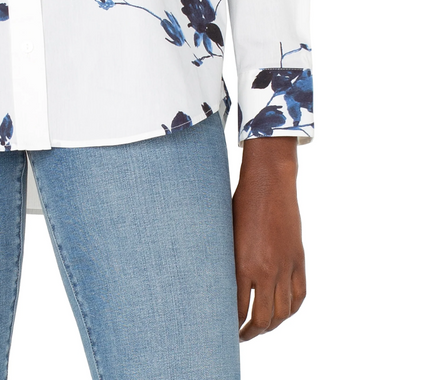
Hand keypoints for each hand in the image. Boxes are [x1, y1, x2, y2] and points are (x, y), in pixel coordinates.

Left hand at [232, 137, 305, 341]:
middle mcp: (265, 270)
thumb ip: (227, 262)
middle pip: (262, 318)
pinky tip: (282, 313)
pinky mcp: (298, 260)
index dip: (232, 324)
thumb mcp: (226, 233)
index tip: (225, 330)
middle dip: (251, 333)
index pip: (238, 309)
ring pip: (282, 312)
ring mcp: (285, 266)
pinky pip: (299, 295)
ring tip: (261, 328)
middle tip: (242, 336)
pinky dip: (291, 309)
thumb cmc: (240, 204)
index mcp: (242, 264)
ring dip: (271, 325)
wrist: (269, 183)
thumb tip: (220, 286)